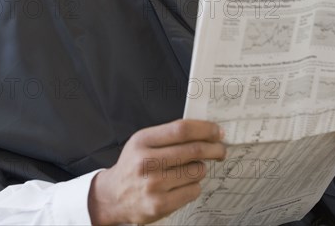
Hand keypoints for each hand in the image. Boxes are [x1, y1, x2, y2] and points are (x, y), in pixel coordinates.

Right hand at [88, 119, 225, 224]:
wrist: (113, 196)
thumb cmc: (133, 164)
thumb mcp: (143, 141)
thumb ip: (169, 135)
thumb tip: (205, 132)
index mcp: (143, 140)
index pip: (181, 129)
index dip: (204, 129)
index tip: (217, 131)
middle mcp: (146, 162)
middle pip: (193, 150)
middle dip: (214, 148)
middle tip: (221, 149)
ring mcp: (153, 185)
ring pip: (196, 171)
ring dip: (201, 168)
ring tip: (193, 168)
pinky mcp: (160, 205)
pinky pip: (193, 191)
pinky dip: (194, 185)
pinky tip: (184, 184)